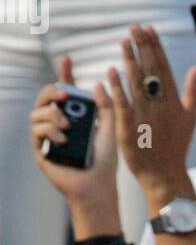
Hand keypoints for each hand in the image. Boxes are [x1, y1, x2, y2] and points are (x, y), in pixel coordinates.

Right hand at [29, 56, 118, 203]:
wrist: (99, 186)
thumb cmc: (105, 161)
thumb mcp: (110, 130)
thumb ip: (107, 107)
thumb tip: (98, 83)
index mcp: (75, 117)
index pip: (66, 91)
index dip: (64, 73)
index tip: (67, 58)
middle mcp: (58, 124)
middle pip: (45, 98)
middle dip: (53, 91)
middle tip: (64, 93)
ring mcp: (47, 136)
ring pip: (37, 113)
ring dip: (51, 114)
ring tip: (67, 125)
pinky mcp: (40, 150)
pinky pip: (37, 131)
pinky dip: (49, 130)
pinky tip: (62, 138)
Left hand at [106, 23, 195, 199]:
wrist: (165, 175)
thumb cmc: (176, 147)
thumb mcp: (191, 118)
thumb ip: (193, 92)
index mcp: (175, 102)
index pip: (164, 68)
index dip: (155, 47)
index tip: (148, 28)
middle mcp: (161, 107)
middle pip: (150, 71)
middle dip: (142, 47)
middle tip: (134, 27)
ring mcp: (145, 117)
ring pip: (136, 83)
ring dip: (130, 60)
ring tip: (124, 41)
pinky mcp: (130, 128)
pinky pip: (122, 104)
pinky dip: (117, 88)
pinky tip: (112, 71)